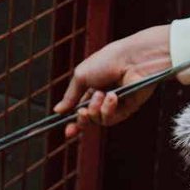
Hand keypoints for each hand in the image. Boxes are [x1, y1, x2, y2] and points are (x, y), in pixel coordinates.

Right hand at [54, 24, 171, 137]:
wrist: (132, 59)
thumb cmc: (108, 61)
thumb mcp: (81, 75)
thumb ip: (70, 96)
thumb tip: (58, 110)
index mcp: (92, 87)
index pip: (80, 109)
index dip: (73, 121)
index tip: (67, 131)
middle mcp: (103, 97)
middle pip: (89, 119)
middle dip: (82, 120)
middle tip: (82, 113)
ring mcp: (116, 104)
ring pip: (99, 120)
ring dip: (95, 110)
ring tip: (100, 95)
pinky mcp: (128, 108)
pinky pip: (112, 119)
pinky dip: (108, 109)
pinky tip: (112, 97)